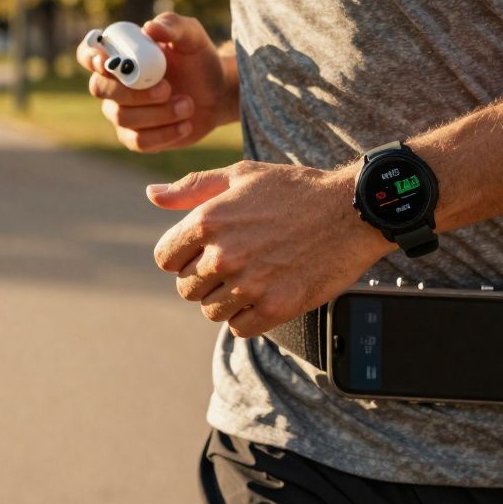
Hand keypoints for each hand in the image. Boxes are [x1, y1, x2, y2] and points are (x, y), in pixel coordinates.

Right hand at [77, 12, 235, 152]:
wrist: (216, 92)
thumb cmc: (197, 59)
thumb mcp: (191, 36)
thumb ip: (172, 25)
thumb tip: (150, 28)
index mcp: (120, 55)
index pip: (87, 54)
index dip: (89, 58)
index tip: (106, 62)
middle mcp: (114, 84)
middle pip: (99, 89)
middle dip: (133, 91)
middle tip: (167, 88)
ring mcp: (122, 112)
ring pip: (122, 117)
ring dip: (158, 113)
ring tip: (188, 105)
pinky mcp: (136, 137)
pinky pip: (138, 141)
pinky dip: (164, 134)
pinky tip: (185, 124)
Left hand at [148, 161, 392, 337]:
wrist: (351, 210)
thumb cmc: (295, 190)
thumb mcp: (241, 176)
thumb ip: (192, 188)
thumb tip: (152, 196)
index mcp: (207, 221)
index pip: (165, 258)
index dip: (181, 257)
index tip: (201, 253)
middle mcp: (223, 255)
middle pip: (186, 288)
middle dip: (203, 279)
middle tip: (234, 265)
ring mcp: (249, 284)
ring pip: (211, 311)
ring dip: (225, 300)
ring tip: (251, 279)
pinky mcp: (275, 307)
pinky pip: (240, 327)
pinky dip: (248, 317)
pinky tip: (264, 295)